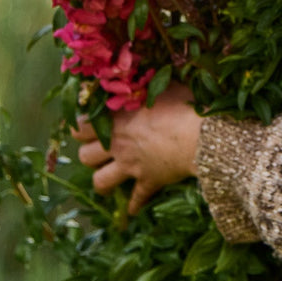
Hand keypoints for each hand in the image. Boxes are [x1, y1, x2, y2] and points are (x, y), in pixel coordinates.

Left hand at [73, 83, 201, 214]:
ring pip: (100, 182)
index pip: (80, 128)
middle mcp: (117, 145)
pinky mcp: (149, 182)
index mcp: (116, 120)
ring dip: (102, 180)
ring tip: (108, 177)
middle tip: (100, 149)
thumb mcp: (162, 86)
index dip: (80, 128)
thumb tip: (143, 72)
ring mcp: (131, 166)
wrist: (201, 135)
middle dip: (89, 154)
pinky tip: (133, 208)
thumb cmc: (183, 105)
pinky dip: (133, 205)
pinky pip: (135, 200)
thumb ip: (146, 84)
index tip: (87, 125)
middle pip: (84, 156)